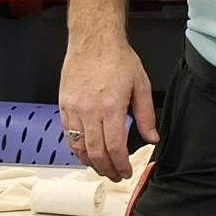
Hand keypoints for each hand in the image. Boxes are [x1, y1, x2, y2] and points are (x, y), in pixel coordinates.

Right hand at [58, 31, 157, 181]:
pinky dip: (76, 147)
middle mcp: (89, 110)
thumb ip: (146, 116)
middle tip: (114, 175)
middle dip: (106, 169)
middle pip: (95, 152)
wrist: (93, 39)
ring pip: (78, 146)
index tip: (125, 172)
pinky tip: (85, 152)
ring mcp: (74, 108)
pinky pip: (68, 133)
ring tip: (101, 168)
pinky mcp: (63, 104)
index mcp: (111, 107)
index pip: (115, 147)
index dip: (121, 165)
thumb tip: (152, 138)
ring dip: (90, 162)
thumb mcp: (140, 85)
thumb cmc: (116, 58)